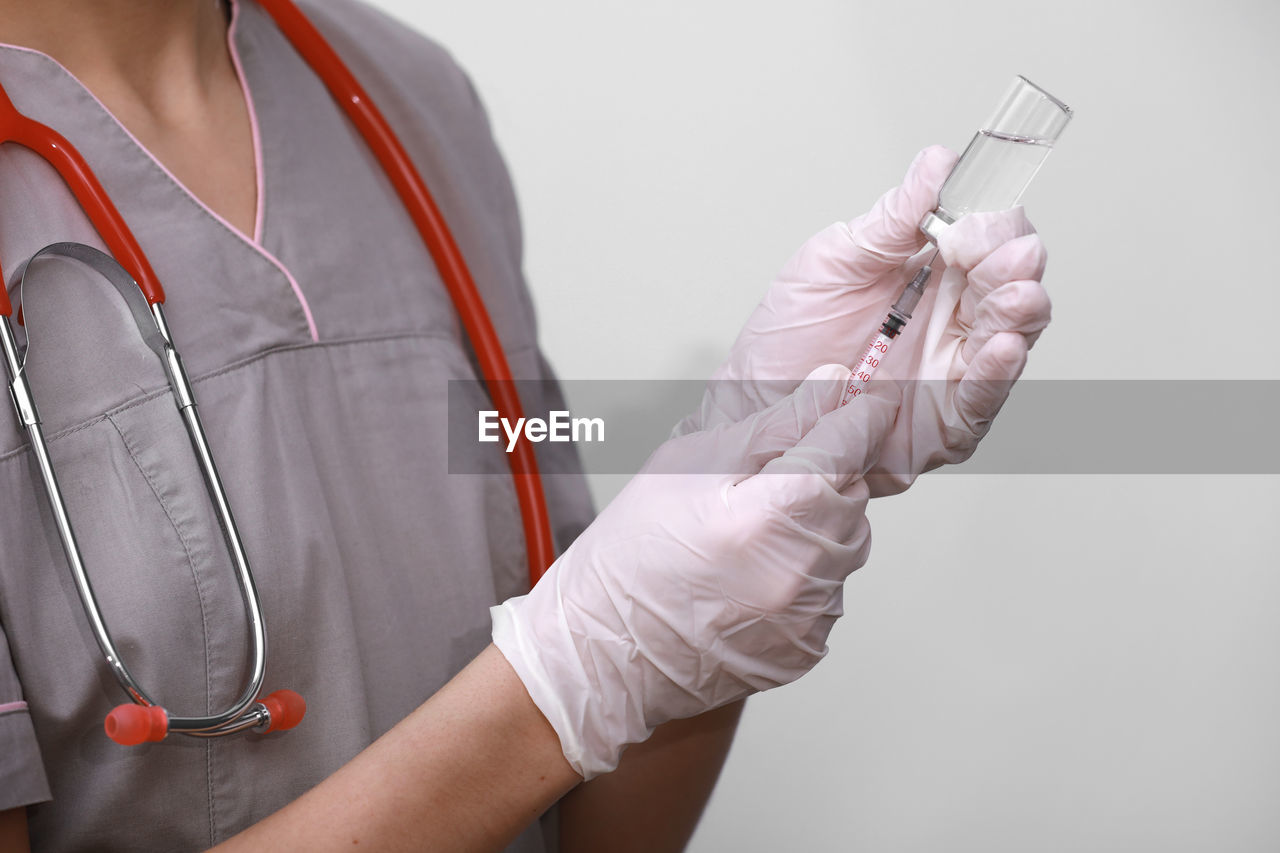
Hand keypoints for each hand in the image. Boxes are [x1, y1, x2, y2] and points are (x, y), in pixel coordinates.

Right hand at [493, 366, 897, 778]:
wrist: (602, 651)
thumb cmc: (631, 553)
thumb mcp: (689, 463)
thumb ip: (772, 425)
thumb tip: (832, 386)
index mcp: (771, 517)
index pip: (847, 447)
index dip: (860, 416)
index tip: (866, 399)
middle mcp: (800, 575)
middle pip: (855, 496)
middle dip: (828, 475)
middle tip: (769, 478)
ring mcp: (807, 620)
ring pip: (847, 545)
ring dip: (817, 526)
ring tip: (751, 533)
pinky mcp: (806, 650)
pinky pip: (828, 592)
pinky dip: (804, 574)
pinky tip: (751, 575)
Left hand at [675, 147, 1051, 494]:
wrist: (751, 403)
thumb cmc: (786, 340)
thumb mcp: (833, 262)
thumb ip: (893, 218)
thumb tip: (938, 161)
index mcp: (930, 275)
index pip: (988, 239)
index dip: (992, 226)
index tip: (971, 223)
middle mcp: (951, 320)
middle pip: (1009, 283)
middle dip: (1014, 265)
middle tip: (1004, 254)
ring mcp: (952, 369)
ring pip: (1009, 336)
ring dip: (1018, 312)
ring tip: (1015, 292)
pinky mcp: (946, 421)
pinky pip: (982, 398)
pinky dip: (996, 373)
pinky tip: (1001, 346)